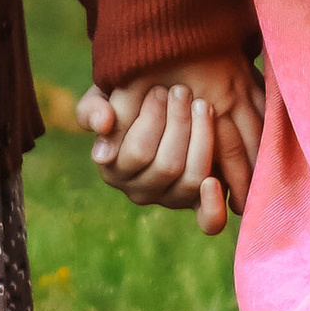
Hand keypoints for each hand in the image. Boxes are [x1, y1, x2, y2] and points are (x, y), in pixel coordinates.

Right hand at [76, 51, 266, 238]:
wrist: (163, 100)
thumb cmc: (129, 96)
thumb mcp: (103, 98)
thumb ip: (93, 108)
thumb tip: (103, 125)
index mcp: (114, 169)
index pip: (137, 153)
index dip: (151, 120)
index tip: (160, 89)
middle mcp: (140, 192)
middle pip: (166, 166)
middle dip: (178, 124)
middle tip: (184, 92)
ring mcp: (171, 199)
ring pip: (190, 181)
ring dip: (201, 141)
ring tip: (202, 106)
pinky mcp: (199, 203)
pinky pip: (208, 220)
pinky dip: (214, 205)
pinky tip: (216, 180)